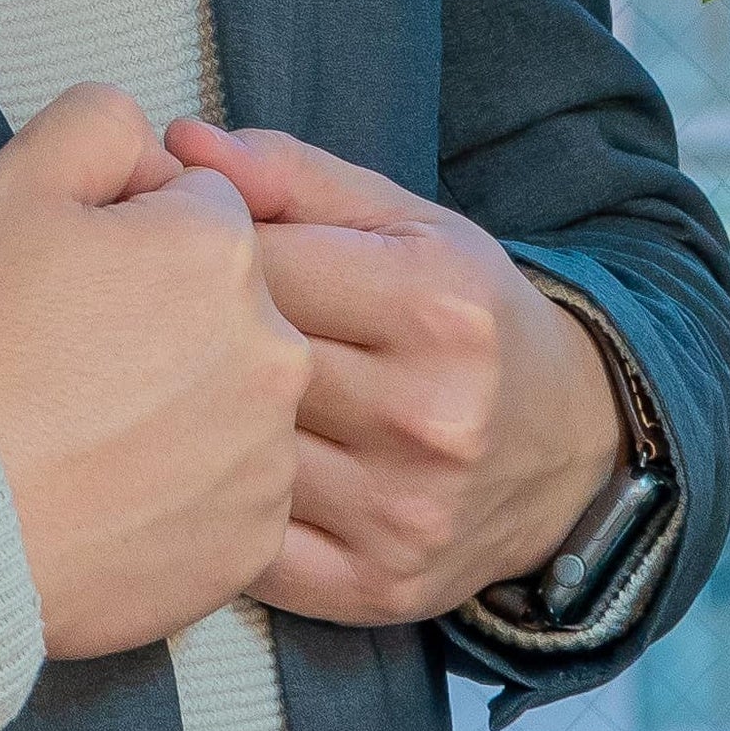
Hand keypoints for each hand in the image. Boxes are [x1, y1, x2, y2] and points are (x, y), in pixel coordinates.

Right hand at [0, 84, 312, 659]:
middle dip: (165, 313)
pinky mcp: (248, 543)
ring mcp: (267, 459)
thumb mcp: (11, 181)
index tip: (69, 276)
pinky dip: (181, 486)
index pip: (199, 205)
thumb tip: (156, 152)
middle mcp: (273, 354)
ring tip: (82, 426)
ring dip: (180, 399)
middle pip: (229, 303)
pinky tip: (106, 486)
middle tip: (68, 353)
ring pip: (233, 397)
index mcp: (222, 251)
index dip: (129, 231)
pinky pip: (229, 489)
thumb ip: (102, 121)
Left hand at [162, 121, 621, 630]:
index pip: (256, 263)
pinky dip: (213, 510)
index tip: (178, 256)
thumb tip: (182, 142)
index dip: (197, 253)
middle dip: (184, 336)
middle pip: (243, 362)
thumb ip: (288, 173)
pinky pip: (248, 549)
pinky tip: (204, 474)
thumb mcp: (402, 222)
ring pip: (236, 455)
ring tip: (173, 395)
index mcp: (434, 307)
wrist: (570, 449)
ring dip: (189, 426)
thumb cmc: (464, 314)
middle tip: (158, 326)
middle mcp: (429, 416)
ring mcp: (402, 512)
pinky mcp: (376, 587)